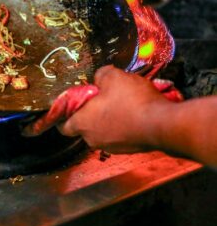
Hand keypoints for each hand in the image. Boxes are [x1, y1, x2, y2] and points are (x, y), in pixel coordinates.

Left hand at [59, 66, 174, 152]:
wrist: (163, 124)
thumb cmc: (132, 101)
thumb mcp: (113, 77)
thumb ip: (100, 75)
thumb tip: (100, 78)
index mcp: (82, 123)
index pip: (62, 125)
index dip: (63, 116)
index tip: (69, 107)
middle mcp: (93, 139)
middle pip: (84, 127)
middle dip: (89, 114)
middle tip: (99, 99)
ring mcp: (111, 147)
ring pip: (103, 131)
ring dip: (107, 120)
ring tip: (120, 103)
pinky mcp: (129, 149)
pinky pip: (119, 136)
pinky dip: (122, 126)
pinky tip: (133, 113)